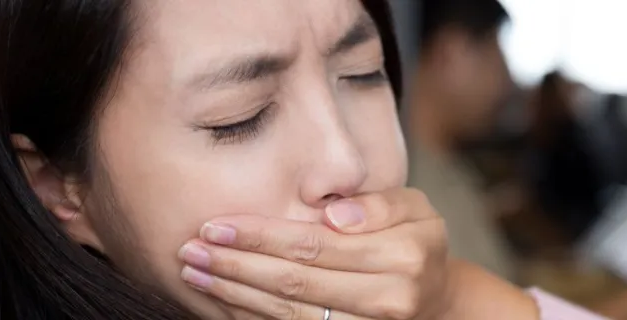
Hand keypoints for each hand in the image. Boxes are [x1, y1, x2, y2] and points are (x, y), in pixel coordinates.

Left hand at [177, 188, 450, 318]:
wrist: (436, 298)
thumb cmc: (416, 242)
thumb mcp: (415, 208)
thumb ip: (378, 204)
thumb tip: (332, 215)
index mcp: (403, 256)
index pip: (316, 244)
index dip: (262, 235)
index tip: (217, 224)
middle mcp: (388, 300)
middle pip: (296, 282)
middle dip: (237, 264)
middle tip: (190, 248)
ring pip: (289, 315)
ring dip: (235, 294)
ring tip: (196, 272)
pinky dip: (253, 317)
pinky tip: (224, 299)